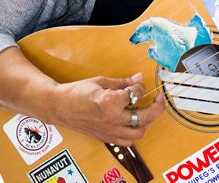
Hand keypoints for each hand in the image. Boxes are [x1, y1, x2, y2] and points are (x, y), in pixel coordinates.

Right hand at [50, 72, 164, 145]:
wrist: (58, 106)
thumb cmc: (76, 92)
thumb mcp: (101, 81)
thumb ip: (123, 82)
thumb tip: (140, 77)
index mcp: (110, 102)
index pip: (137, 93)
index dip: (140, 86)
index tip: (138, 83)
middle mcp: (112, 119)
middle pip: (145, 116)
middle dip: (157, 106)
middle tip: (160, 98)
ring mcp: (109, 130)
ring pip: (139, 132)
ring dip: (147, 121)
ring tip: (147, 111)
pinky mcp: (106, 137)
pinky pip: (127, 140)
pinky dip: (134, 132)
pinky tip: (134, 122)